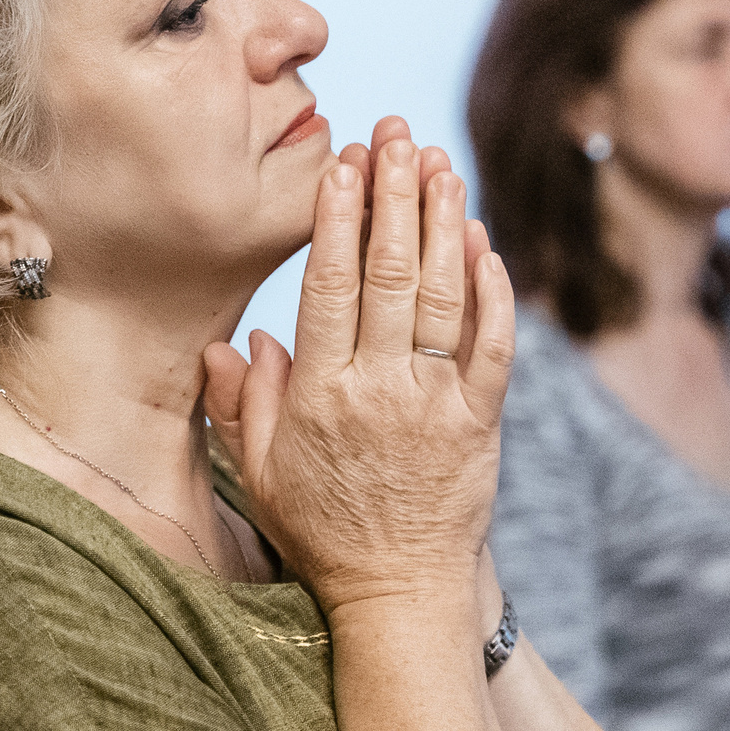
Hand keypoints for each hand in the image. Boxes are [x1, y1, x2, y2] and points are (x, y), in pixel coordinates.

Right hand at [204, 119, 515, 616]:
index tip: (343, 166)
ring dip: (443, 225)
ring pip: (443, 298)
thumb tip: (236, 339)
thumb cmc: (323, 532)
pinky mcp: (483, 423)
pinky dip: (493, 293)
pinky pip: (494, 346)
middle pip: (389, 275)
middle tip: (396, 135)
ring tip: (440, 165)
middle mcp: (379, 392)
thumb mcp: (259, 473)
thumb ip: (240, 404)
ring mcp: (436, 405)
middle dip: (394, 196)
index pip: (329, 288)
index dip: (337, 220)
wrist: (399, 595)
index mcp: (318, 396)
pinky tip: (485, 245)